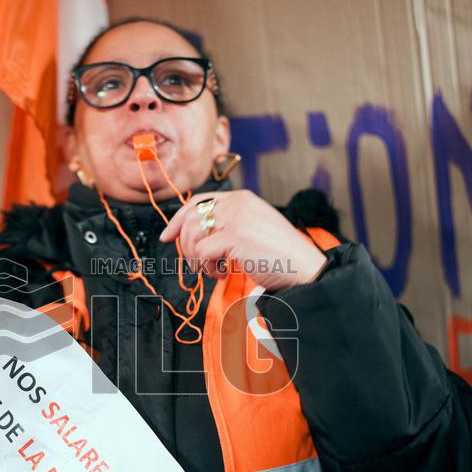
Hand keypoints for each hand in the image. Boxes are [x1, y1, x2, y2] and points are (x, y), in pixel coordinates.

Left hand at [159, 190, 327, 290]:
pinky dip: (207, 268)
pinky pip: (202, 252)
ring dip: (196, 258)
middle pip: (190, 218)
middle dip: (185, 244)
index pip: (199, 201)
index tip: (168, 236)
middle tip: (193, 263)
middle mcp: (237, 203)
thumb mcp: (254, 227)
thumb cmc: (280, 253)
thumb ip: (230, 222)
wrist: (303, 267)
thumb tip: (196, 234)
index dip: (179, 219)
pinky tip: (222, 274)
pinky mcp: (234, 237)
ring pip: (192, 235)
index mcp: (242, 198)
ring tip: (212, 270)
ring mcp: (236, 218)